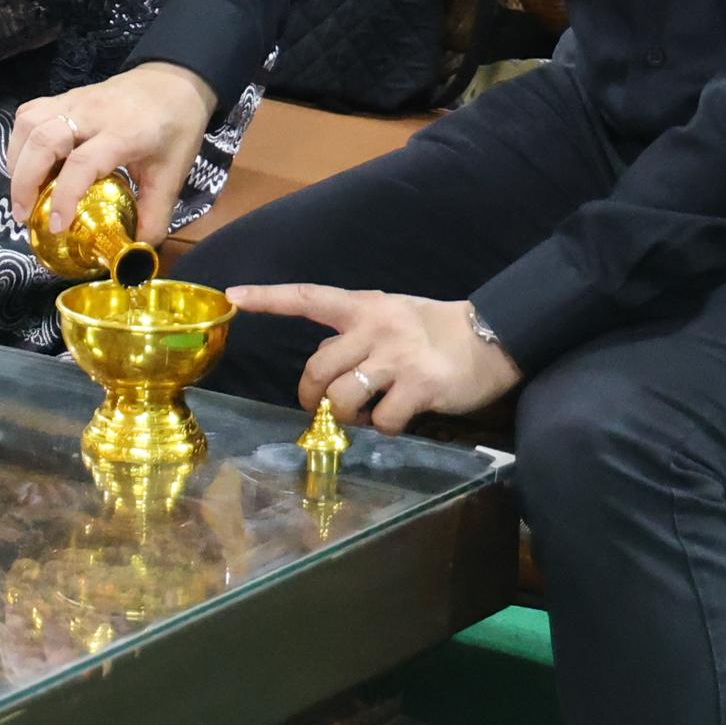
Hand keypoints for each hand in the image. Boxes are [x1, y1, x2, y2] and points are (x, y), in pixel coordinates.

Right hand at [6, 61, 224, 246]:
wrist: (175, 80)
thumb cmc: (175, 127)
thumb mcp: (172, 174)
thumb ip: (154, 214)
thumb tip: (134, 252)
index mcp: (123, 133)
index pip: (82, 162)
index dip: (64, 196)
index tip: (56, 226)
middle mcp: (92, 113)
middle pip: (43, 139)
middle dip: (24, 181)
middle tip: (22, 215)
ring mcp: (75, 100)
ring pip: (29, 122)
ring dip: (17, 160)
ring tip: (22, 192)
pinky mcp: (65, 97)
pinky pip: (30, 113)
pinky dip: (20, 140)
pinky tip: (28, 163)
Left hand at [229, 285, 520, 428]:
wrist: (492, 336)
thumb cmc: (434, 329)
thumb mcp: (391, 317)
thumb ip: (355, 337)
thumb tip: (323, 371)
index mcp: (364, 306)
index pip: (308, 298)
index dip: (269, 298)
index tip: (233, 296)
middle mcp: (376, 327)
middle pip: (317, 369)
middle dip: (311, 397)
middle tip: (319, 409)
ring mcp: (397, 357)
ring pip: (343, 398)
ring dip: (347, 417)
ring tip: (364, 416)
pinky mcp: (420, 386)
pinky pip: (382, 420)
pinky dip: (384, 428)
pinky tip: (399, 419)